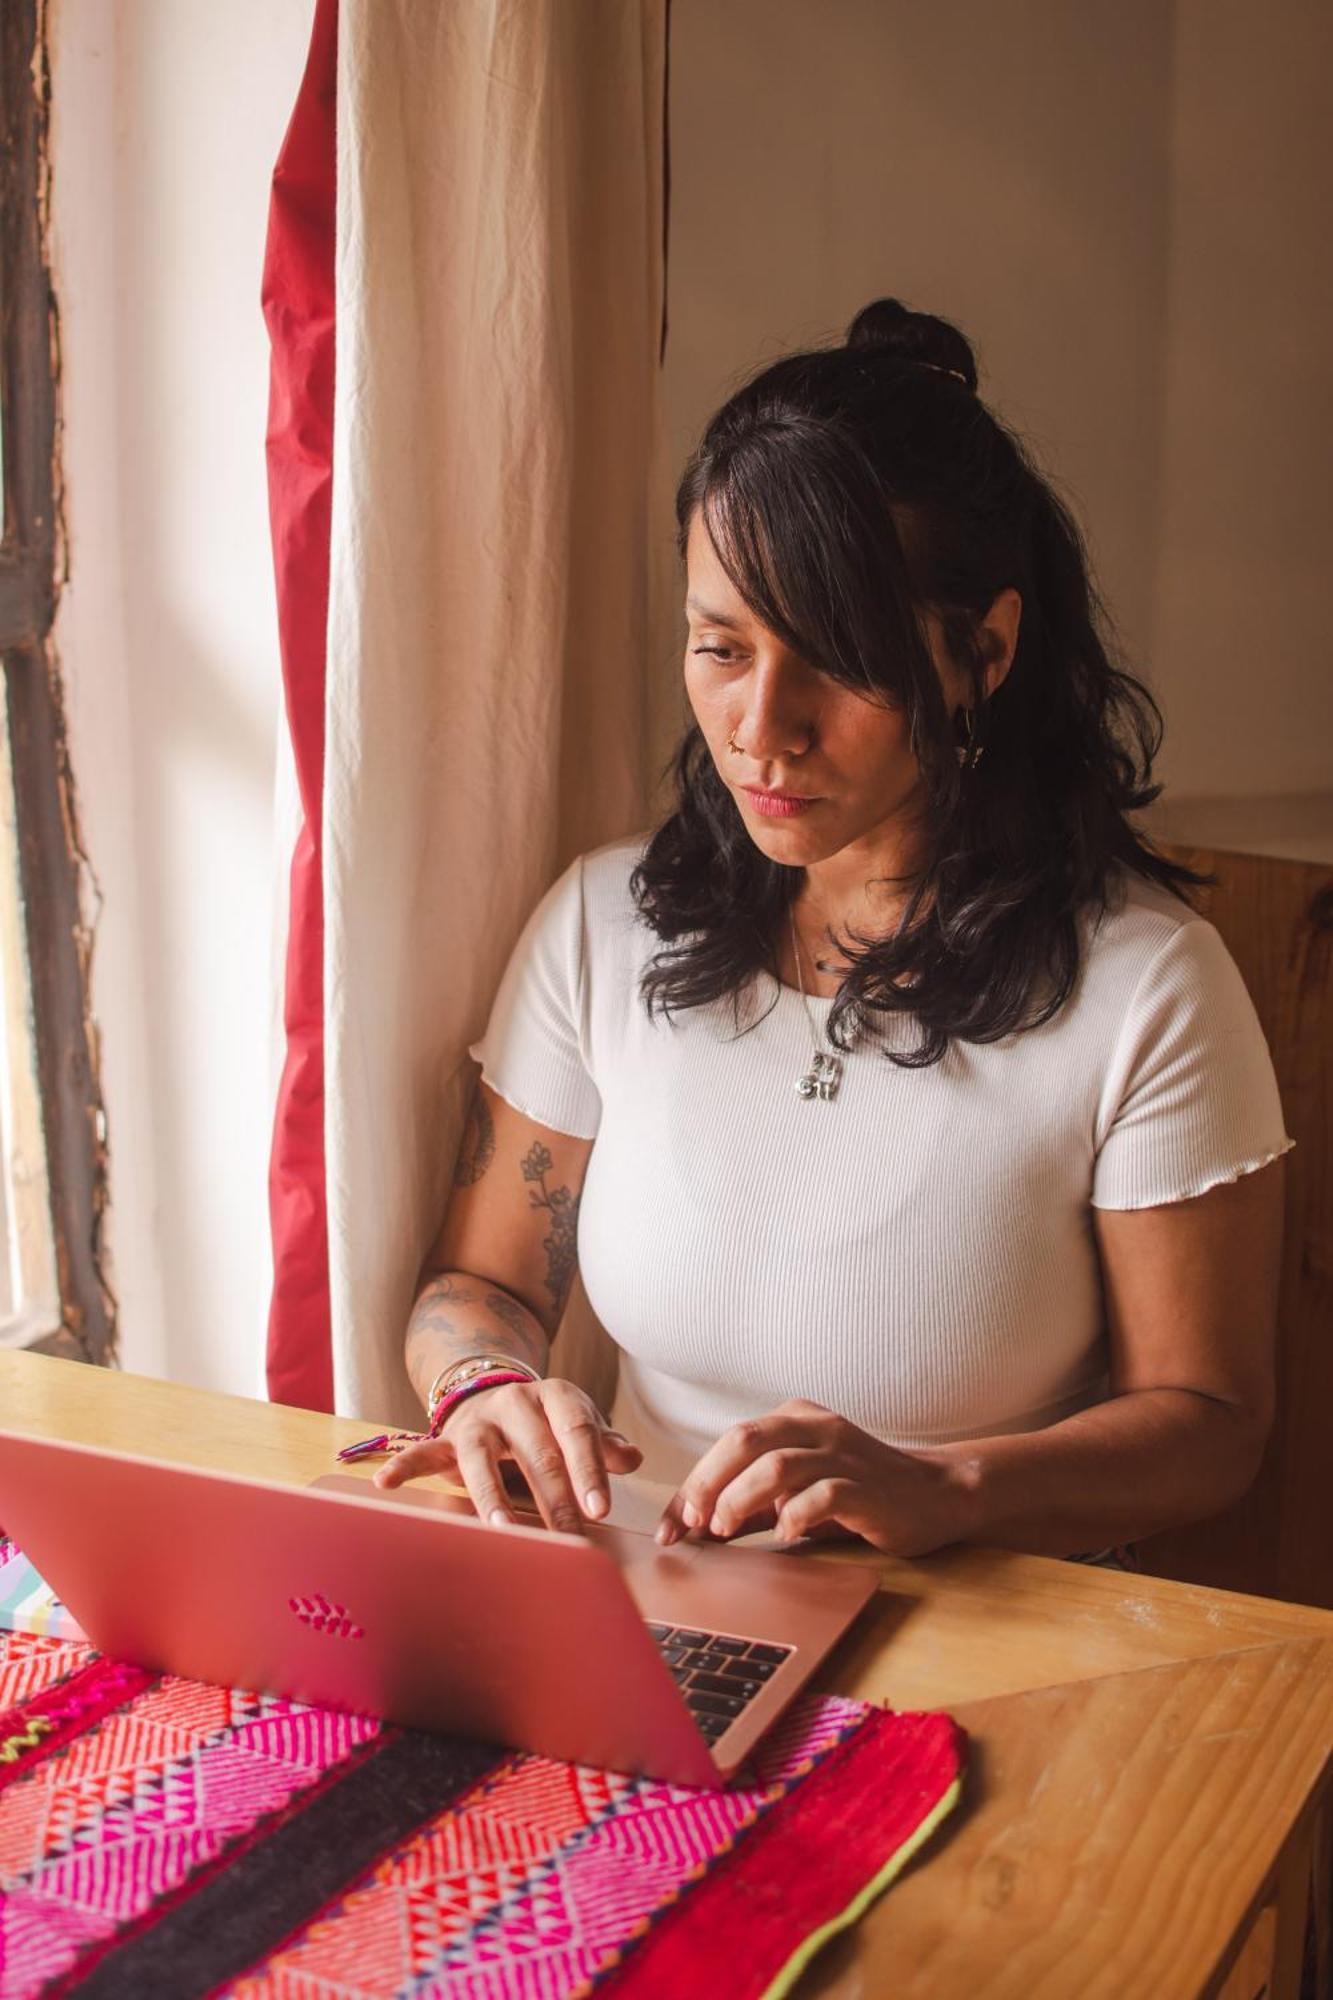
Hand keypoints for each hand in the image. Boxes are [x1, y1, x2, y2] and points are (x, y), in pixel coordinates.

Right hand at [374, 1377, 641, 1534]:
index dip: (589, 1470)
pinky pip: (422, 1451)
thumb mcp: (577, 1422)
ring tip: (502, 1529)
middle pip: (537, 1452)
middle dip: (554, 1497)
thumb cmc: (547, 1421)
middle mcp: (515, 1404)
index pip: (576, 1433)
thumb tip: (633, 1458)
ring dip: (492, 1497)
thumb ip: (604, 1444)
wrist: (494, 1390)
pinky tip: (387, 1482)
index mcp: (555, 1397)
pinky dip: (404, 1466)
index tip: (600, 1509)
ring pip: (483, 1460)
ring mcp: (477, 1422)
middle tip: (569, 1538)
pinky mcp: (446, 1439)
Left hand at [654, 1399, 968, 1556]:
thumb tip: (695, 1530)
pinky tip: (785, 1536)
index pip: (730, 1442)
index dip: (693, 1483)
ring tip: (724, 1531)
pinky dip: (795, 1516)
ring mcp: (843, 1453)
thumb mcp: (798, 1492)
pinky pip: (824, 1495)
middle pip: (744, 1440)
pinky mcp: (868, 1487)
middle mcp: (815, 1427)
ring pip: (777, 1465)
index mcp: (795, 1419)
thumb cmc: (860, 1494)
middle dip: (708, 1483)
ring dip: (741, 1500)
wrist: (935, 1495)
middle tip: (691, 1524)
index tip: (669, 1527)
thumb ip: (753, 1506)